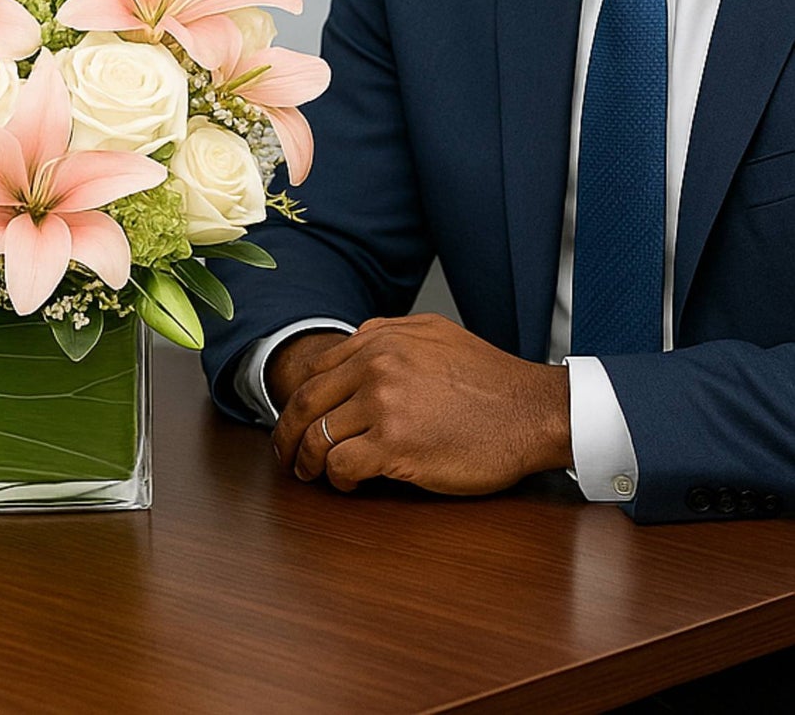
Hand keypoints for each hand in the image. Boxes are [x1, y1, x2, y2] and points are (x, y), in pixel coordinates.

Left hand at [270, 313, 572, 496]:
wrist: (533, 411)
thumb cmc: (490, 379)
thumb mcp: (434, 333)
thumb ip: (388, 335)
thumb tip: (353, 345)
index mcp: (380, 340)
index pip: (316, 370)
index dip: (299, 400)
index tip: (296, 419)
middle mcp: (375, 366)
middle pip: (306, 402)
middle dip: (286, 432)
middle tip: (284, 454)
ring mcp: (383, 405)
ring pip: (318, 435)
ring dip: (306, 460)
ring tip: (309, 474)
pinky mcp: (395, 445)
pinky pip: (342, 464)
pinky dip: (336, 479)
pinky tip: (346, 484)